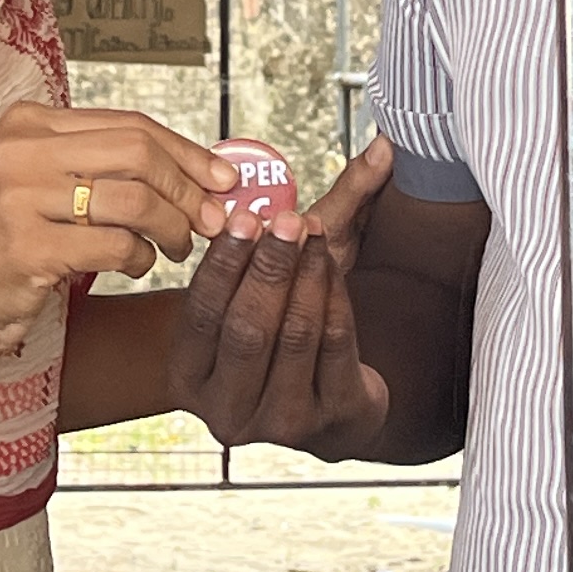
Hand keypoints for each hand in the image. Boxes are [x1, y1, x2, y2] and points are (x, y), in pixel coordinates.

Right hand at [0, 105, 234, 360]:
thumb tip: (204, 174)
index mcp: (30, 122)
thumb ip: (110, 169)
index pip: (130, 124)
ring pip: (132, 199)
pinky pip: (114, 244)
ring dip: (170, 229)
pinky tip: (136, 264)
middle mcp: (20, 149)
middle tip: (208, 221)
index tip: (222, 179)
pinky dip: (140, 258)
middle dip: (186, 190)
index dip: (187, 152)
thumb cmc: (9, 243)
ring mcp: (17, 196)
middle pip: (138, 153)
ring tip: (173, 248)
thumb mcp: (49, 186)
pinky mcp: (23, 245)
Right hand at [169, 136, 394, 455]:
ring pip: (295, 336)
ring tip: (313, 236)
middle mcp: (226, 411)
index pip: (200, 316)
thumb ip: (310, 216)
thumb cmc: (285, 334)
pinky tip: (333, 264)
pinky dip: (335, 298)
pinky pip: (336, 348)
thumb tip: (383, 147)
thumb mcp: (268, 282)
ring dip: (307, 278)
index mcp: (189, 379)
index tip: (242, 219)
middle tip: (285, 223)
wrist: (328, 407)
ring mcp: (279, 424)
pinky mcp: (330, 422)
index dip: (222, 265)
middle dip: (267, 268)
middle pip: (246, 329)